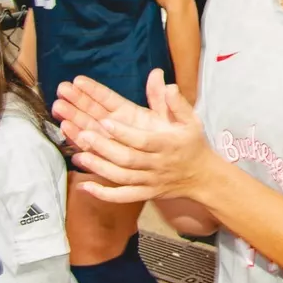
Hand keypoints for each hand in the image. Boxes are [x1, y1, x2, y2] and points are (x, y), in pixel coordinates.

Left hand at [52, 70, 215, 203]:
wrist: (203, 177)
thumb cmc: (193, 144)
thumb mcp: (191, 121)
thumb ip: (177, 104)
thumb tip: (169, 85)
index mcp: (168, 144)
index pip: (143, 140)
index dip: (123, 132)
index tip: (105, 121)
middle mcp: (158, 164)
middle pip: (128, 159)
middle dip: (104, 148)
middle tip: (83, 135)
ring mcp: (150, 181)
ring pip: (122, 178)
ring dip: (100, 168)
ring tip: (79, 156)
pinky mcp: (145, 193)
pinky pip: (123, 197)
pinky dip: (103, 194)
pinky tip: (84, 187)